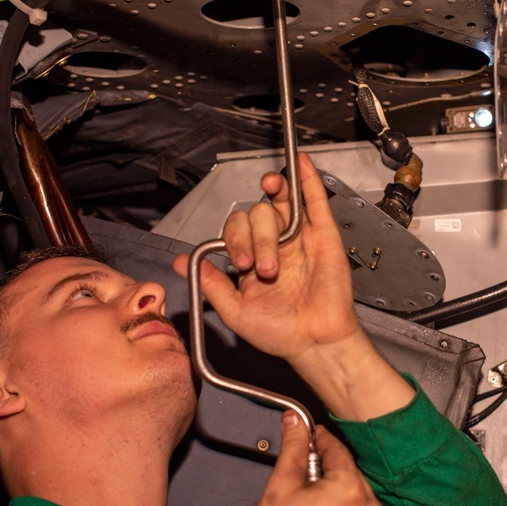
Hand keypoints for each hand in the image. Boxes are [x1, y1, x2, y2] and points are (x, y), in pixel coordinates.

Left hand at [172, 152, 413, 418]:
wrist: (313, 343)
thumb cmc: (279, 333)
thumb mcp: (235, 311)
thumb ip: (211, 284)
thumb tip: (182, 262)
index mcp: (252, 260)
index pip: (236, 231)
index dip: (235, 240)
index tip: (240, 263)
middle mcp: (274, 245)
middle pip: (258, 216)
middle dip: (256, 237)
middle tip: (263, 267)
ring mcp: (300, 239)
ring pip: (280, 206)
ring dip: (273, 201)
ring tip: (272, 198)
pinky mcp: (324, 237)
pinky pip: (315, 201)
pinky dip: (307, 179)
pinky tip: (299, 162)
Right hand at [244, 414, 385, 505]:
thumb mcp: (281, 487)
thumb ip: (294, 449)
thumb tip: (295, 421)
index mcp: (350, 490)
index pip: (338, 450)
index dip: (319, 440)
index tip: (308, 436)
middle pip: (349, 473)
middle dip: (327, 470)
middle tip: (301, 478)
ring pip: (357, 496)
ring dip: (337, 493)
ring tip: (309, 505)